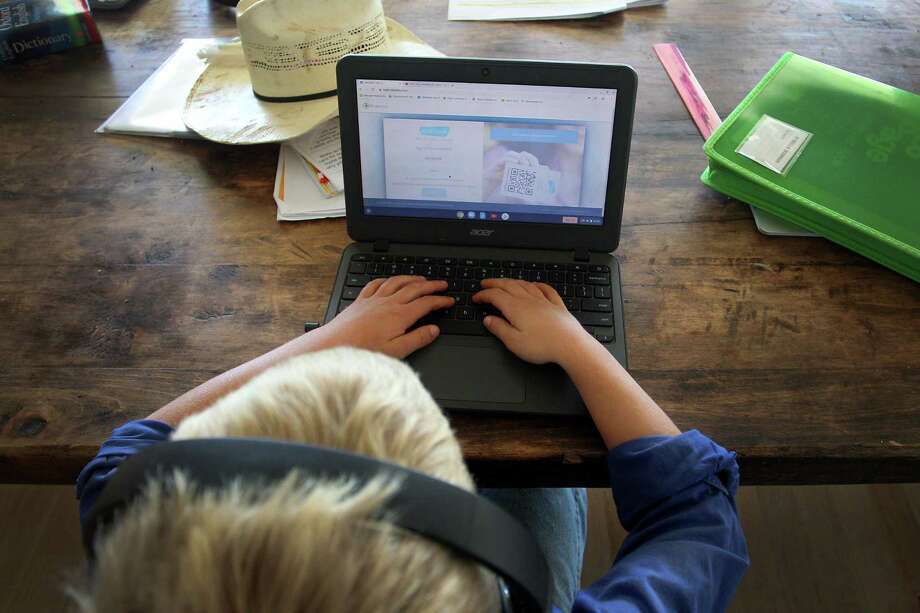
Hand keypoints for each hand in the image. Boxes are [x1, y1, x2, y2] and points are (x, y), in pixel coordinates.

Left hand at [315, 276, 453, 357]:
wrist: (335, 344)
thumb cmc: (364, 350)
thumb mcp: (397, 351)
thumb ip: (417, 339)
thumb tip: (434, 330)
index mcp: (400, 315)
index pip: (426, 304)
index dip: (440, 301)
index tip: (449, 301)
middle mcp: (388, 303)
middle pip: (415, 288)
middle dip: (431, 285)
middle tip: (442, 284)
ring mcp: (374, 299)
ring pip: (397, 282)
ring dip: (411, 278)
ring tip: (421, 278)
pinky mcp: (361, 300)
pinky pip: (376, 283)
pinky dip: (387, 279)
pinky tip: (390, 280)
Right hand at [472, 278, 592, 365]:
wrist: (570, 345)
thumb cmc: (543, 346)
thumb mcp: (514, 342)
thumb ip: (499, 329)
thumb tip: (488, 320)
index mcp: (516, 308)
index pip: (495, 296)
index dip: (483, 295)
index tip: (476, 297)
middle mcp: (529, 300)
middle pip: (508, 285)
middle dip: (494, 283)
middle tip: (485, 283)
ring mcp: (544, 301)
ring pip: (525, 285)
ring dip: (512, 281)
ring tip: (505, 282)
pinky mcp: (557, 305)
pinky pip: (545, 289)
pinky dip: (537, 285)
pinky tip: (535, 285)